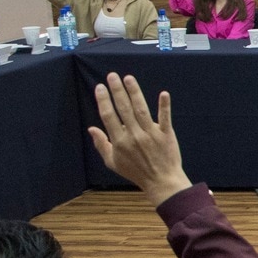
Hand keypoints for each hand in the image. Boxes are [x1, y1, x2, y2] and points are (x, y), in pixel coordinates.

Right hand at [86, 73, 191, 206]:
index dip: (104, 100)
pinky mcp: (166, 134)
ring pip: (141, 110)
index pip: (108, 116)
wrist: (162, 181)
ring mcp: (151, 134)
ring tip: (128, 78)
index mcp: (119, 141)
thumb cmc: (136, 172)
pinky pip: (165, 118)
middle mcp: (134, 135)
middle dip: (117, 91)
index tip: (100, 87)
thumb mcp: (113, 162)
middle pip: (123, 109)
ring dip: (134, 93)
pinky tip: (163, 93)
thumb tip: (91, 128)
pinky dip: (164, 106)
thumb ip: (101, 144)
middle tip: (112, 76)